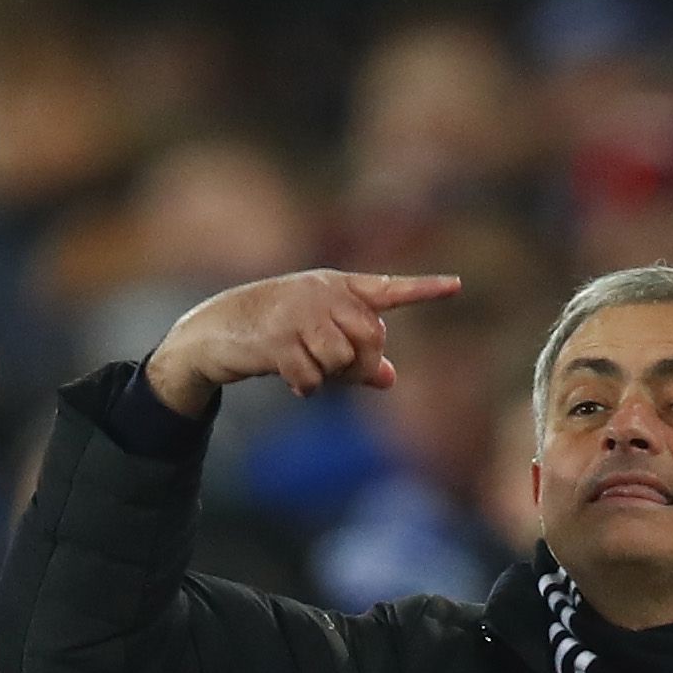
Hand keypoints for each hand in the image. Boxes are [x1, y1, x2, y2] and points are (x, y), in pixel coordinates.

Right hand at [145, 268, 462, 415]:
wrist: (216, 330)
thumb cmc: (273, 332)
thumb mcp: (316, 339)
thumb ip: (354, 358)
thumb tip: (389, 379)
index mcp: (337, 286)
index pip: (387, 289)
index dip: (423, 290)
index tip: (456, 285)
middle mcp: (322, 293)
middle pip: (371, 338)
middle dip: (359, 364)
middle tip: (334, 370)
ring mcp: (300, 313)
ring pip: (342, 359)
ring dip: (327, 376)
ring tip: (304, 367)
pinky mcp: (279, 339)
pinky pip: (313, 377)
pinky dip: (306, 387)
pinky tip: (290, 380)